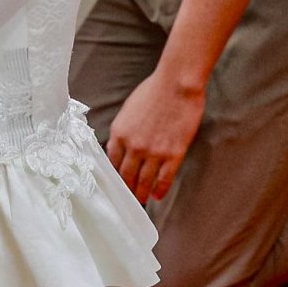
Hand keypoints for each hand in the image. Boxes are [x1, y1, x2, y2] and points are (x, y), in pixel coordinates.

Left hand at [106, 73, 205, 201]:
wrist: (176, 85)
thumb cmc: (153, 92)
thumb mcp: (128, 110)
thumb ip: (123, 131)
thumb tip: (121, 147)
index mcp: (119, 133)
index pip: (111, 161)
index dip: (113, 175)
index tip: (114, 183)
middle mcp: (133, 146)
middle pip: (126, 175)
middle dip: (126, 189)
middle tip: (126, 198)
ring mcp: (153, 152)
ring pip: (144, 180)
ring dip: (141, 193)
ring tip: (141, 201)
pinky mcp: (173, 154)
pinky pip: (164, 178)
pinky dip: (160, 189)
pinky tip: (157, 195)